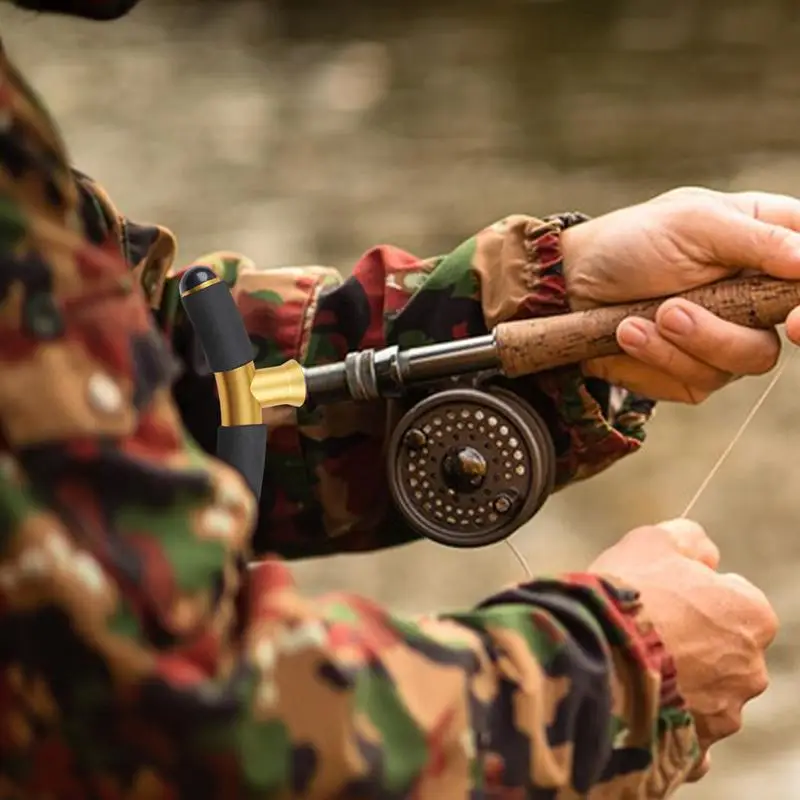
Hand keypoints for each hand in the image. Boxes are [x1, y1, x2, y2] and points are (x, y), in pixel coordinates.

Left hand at [561, 187, 799, 401]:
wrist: (573, 286)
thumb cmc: (633, 241)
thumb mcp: (693, 222)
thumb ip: (757, 239)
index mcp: (772, 245)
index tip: (795, 318)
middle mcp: (759, 296)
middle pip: (790, 328)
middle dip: (736, 331)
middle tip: (681, 315)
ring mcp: (729, 338)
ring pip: (748, 359)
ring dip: (691, 338)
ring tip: (648, 314)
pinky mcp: (695, 373)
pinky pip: (700, 380)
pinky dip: (661, 356)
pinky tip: (627, 332)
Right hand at [589, 519, 777, 780]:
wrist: (595, 658)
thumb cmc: (628, 595)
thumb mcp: (651, 542)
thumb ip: (686, 539)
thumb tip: (702, 549)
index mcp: (751, 615)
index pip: (738, 598)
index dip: (698, 592)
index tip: (666, 592)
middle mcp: (751, 668)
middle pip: (723, 648)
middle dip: (693, 640)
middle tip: (647, 629)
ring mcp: (724, 713)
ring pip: (706, 692)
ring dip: (680, 682)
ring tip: (633, 666)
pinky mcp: (695, 748)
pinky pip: (686, 735)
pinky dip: (668, 722)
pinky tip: (639, 705)